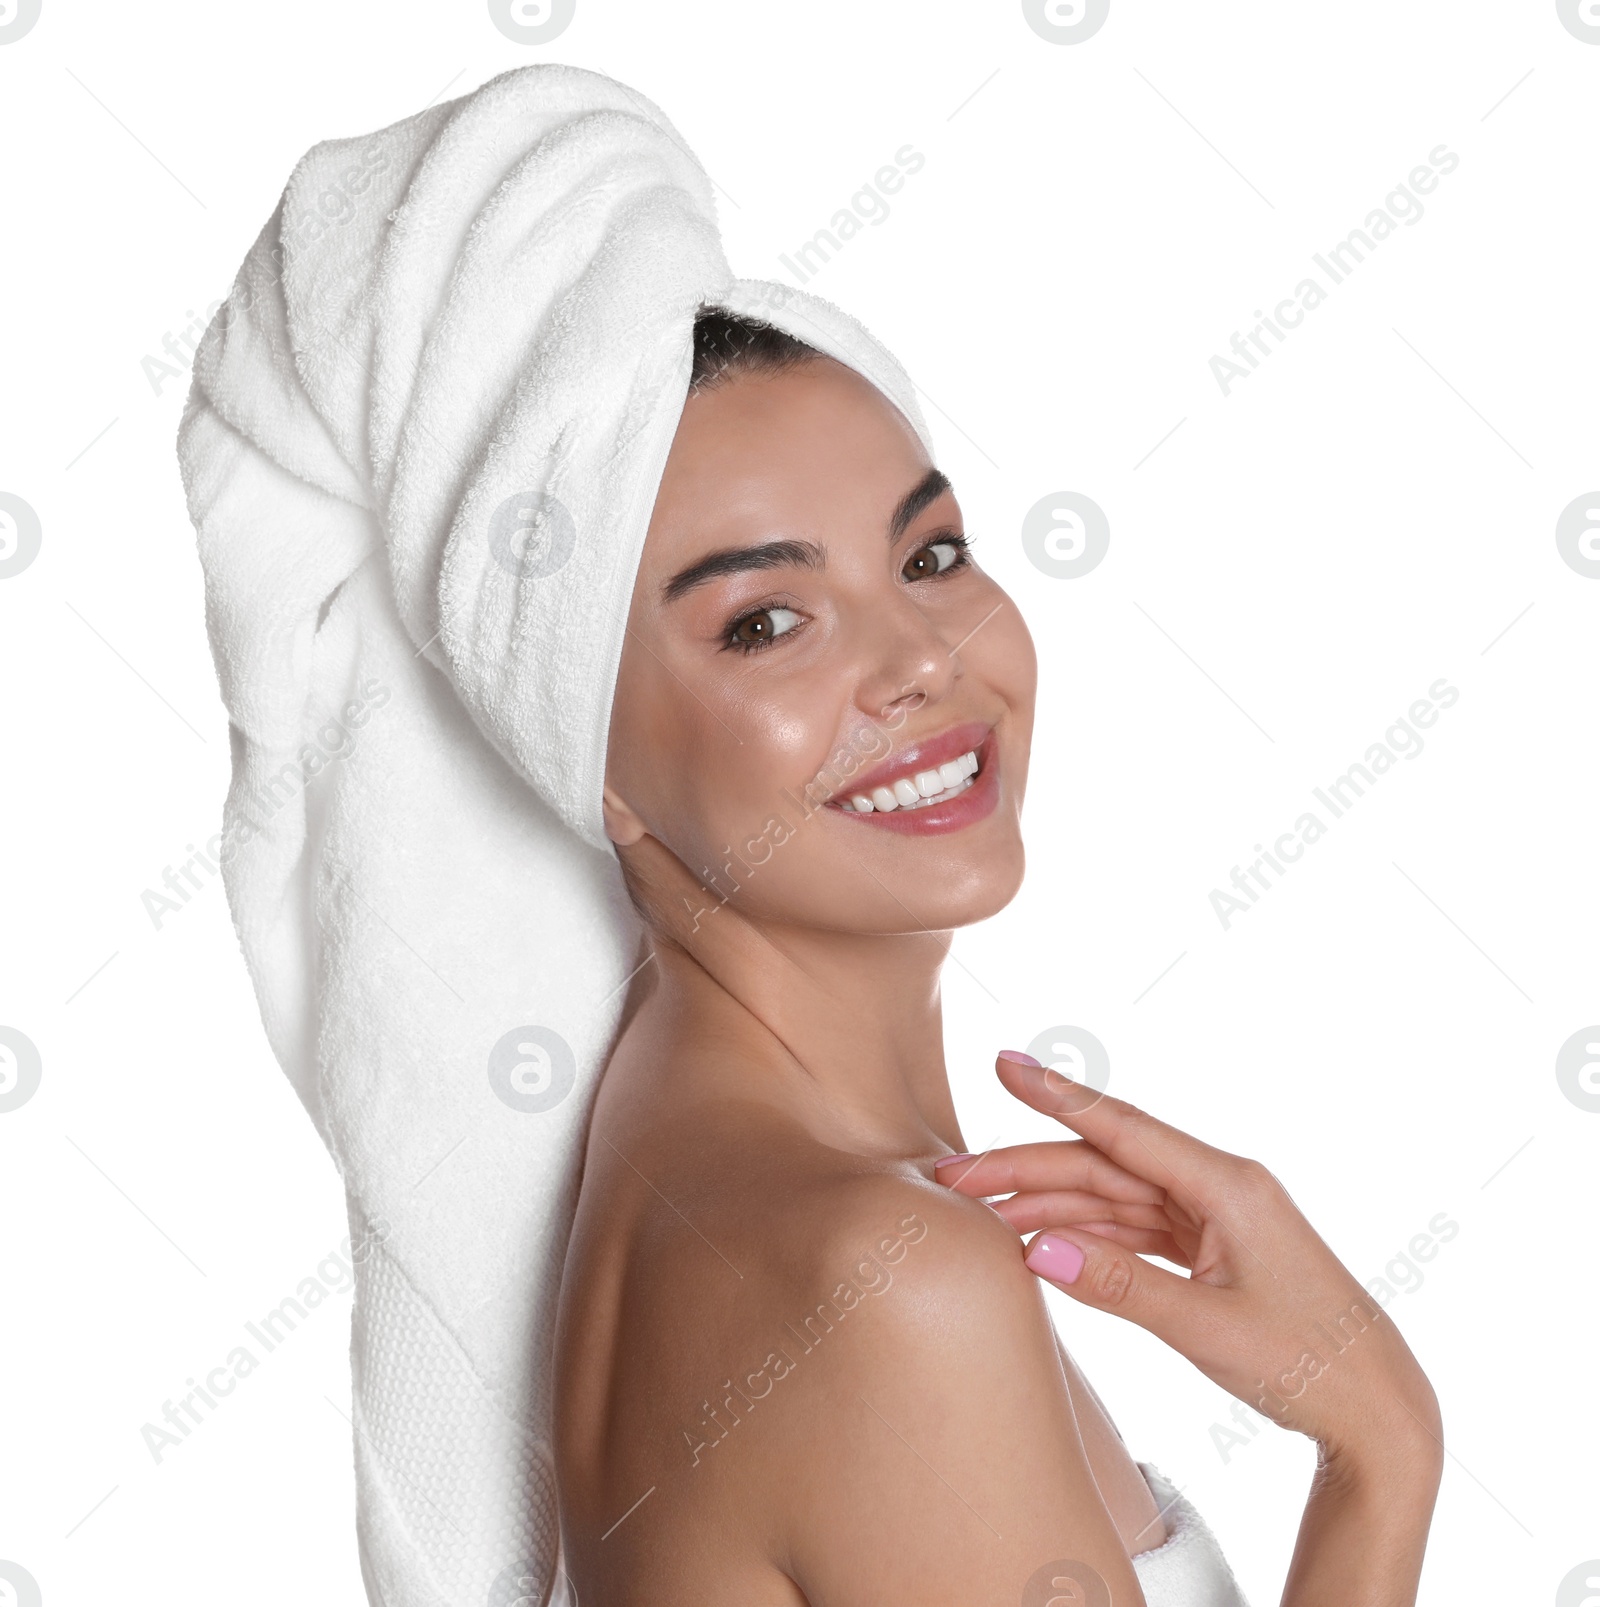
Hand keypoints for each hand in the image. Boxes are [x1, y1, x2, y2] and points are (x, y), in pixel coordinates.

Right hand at [935, 1053, 1442, 1464]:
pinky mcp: (1209, 1250)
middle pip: (1103, 1165)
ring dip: (1047, 1203)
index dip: (1057, 1097)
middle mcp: (1218, 1188)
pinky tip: (1038, 1241)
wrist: (1378, 1409)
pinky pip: (1132, 1229)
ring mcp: (1212, 1218)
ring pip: (1111, 1196)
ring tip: (981, 1213)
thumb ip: (1119, 1286)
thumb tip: (1036, 1250)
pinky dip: (1083, 1235)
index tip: (1005, 1065)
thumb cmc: (1309, 1366)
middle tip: (954, 1178)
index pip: (1124, 1130)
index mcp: (1228, 1186)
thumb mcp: (1208, 1329)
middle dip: (1026, 1168)